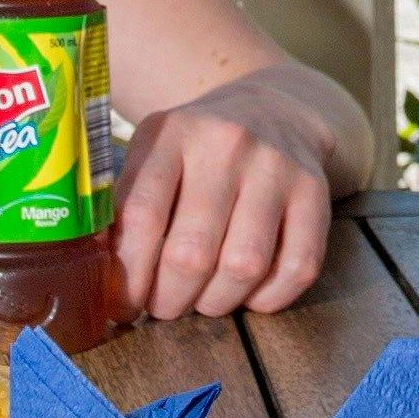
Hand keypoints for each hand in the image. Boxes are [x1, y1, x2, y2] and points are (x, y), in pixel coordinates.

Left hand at [113, 74, 335, 319]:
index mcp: (173, 133)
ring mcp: (276, 168)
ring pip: (243, 266)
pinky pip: (297, 268)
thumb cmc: (198, 148)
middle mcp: (227, 145)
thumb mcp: (153, 153)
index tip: (122, 305)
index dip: (128, 275)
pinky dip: (269, 299)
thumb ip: (124, 204)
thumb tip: (102, 278)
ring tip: (203, 301)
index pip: (142, 216)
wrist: (274, 108)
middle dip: (170, 299)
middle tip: (163, 308)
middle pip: (191, 252)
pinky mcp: (316, 192)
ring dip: (217, 302)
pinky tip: (249, 293)